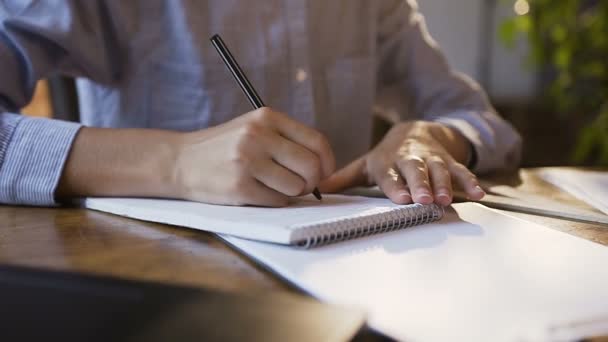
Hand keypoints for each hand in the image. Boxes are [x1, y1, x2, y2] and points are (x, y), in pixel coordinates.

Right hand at [173, 107, 334, 206]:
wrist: (179, 161)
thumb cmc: (222, 148)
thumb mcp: (253, 128)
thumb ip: (286, 139)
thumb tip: (323, 165)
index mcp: (267, 117)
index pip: (317, 141)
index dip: (327, 162)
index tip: (324, 173)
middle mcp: (258, 135)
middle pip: (311, 166)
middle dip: (311, 182)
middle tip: (300, 185)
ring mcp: (248, 161)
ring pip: (296, 187)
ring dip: (290, 193)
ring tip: (272, 186)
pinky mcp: (239, 187)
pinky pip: (277, 201)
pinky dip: (274, 201)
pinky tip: (257, 192)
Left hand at [319, 121, 484, 205]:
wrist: (417, 130)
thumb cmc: (388, 156)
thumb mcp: (366, 165)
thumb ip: (344, 179)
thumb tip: (317, 189)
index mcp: (387, 162)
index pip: (390, 175)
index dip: (395, 186)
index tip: (401, 198)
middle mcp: (410, 159)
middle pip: (415, 171)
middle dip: (420, 184)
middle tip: (423, 199)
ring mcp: (431, 159)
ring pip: (439, 171)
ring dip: (445, 184)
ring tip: (448, 199)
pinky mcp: (449, 161)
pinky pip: (462, 171)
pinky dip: (470, 181)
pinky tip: (479, 193)